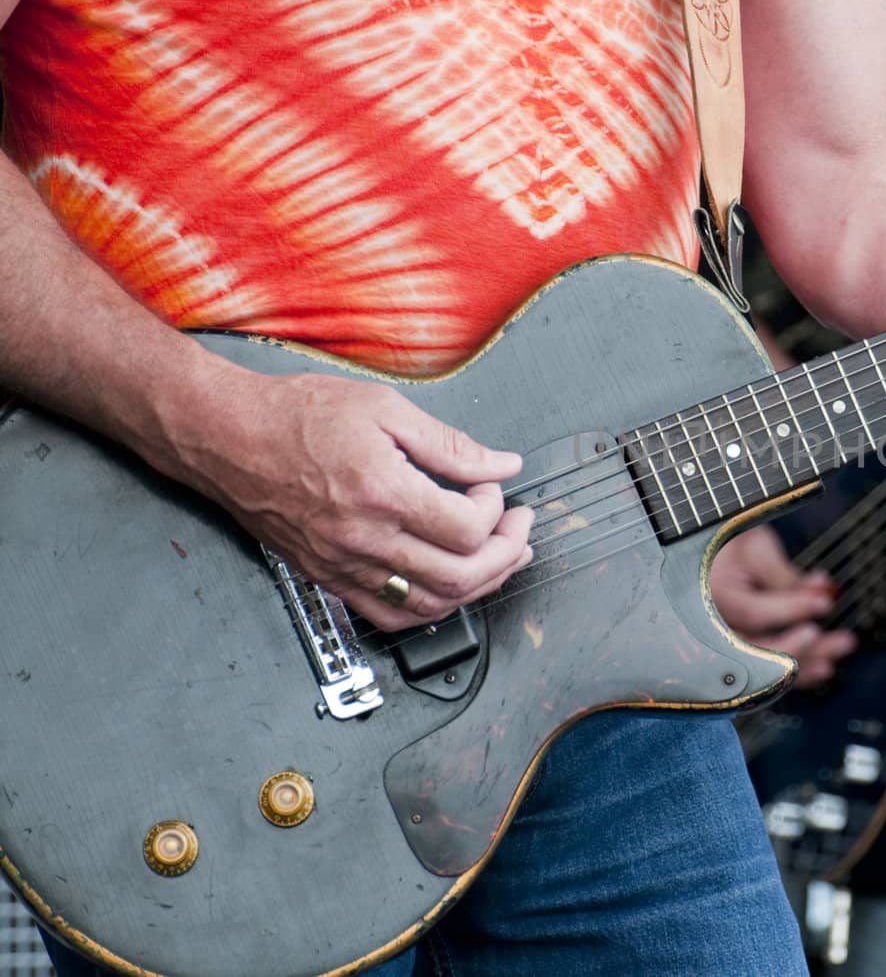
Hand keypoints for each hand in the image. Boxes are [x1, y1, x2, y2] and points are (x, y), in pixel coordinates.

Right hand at [165, 370, 533, 630]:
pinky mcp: (330, 577)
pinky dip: (431, 608)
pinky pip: (390, 616)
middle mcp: (364, 538)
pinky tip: (449, 587)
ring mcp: (345, 565)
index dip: (495, 510)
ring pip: (431, 604)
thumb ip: (450, 445)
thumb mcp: (384, 408)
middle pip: (460, 576)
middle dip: (505, 555)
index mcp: (382, 493)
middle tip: (519, 531)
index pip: (467, 529)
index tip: (492, 488)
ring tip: (499, 560)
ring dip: (478, 587)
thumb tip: (501, 464)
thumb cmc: (294, 415)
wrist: (227, 436)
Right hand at [710, 525, 853, 687]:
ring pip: (764, 665)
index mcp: (710, 595)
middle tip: (844, 640)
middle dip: (806, 648)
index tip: (824, 603)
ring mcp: (723, 643)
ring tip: (841, 647)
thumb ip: (785, 576)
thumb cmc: (731, 544)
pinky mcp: (738, 651)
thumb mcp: (755, 547)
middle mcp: (712, 627)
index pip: (753, 613)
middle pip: (758, 650)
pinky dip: (795, 668)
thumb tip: (822, 593)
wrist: (707, 553)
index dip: (791, 610)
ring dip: (807, 661)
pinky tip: (824, 665)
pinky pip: (766, 669)